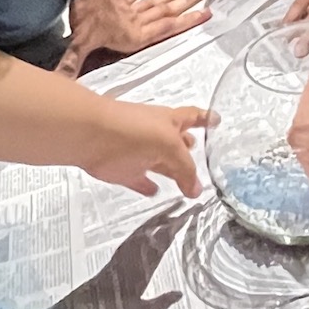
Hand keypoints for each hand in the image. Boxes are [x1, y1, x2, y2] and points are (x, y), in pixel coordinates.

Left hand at [65, 98, 209, 196]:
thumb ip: (185, 168)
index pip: (194, 117)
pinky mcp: (123, 170)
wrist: (91, 136)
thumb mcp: (169, 146)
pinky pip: (139, 179)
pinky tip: (155, 191)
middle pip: (178, 143)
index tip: (217, 120)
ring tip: (186, 185)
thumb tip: (196, 189)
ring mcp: (139, 152)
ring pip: (161, 163)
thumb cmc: (132, 130)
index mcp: (170, 121)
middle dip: (189, 149)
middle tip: (202, 158)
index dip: (206, 118)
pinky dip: (147, 185)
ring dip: (172, 171)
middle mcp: (156, 134)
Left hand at [66, 0, 209, 71]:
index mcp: (135, 35)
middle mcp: (137, 20)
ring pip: (154, 3)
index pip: (167, 30)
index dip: (187, 23)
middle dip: (185, 7)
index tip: (205, 14)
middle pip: (166, 13)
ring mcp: (128, 5)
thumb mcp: (82, 39)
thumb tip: (60, 82)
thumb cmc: (91, 10)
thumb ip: (73, 62)